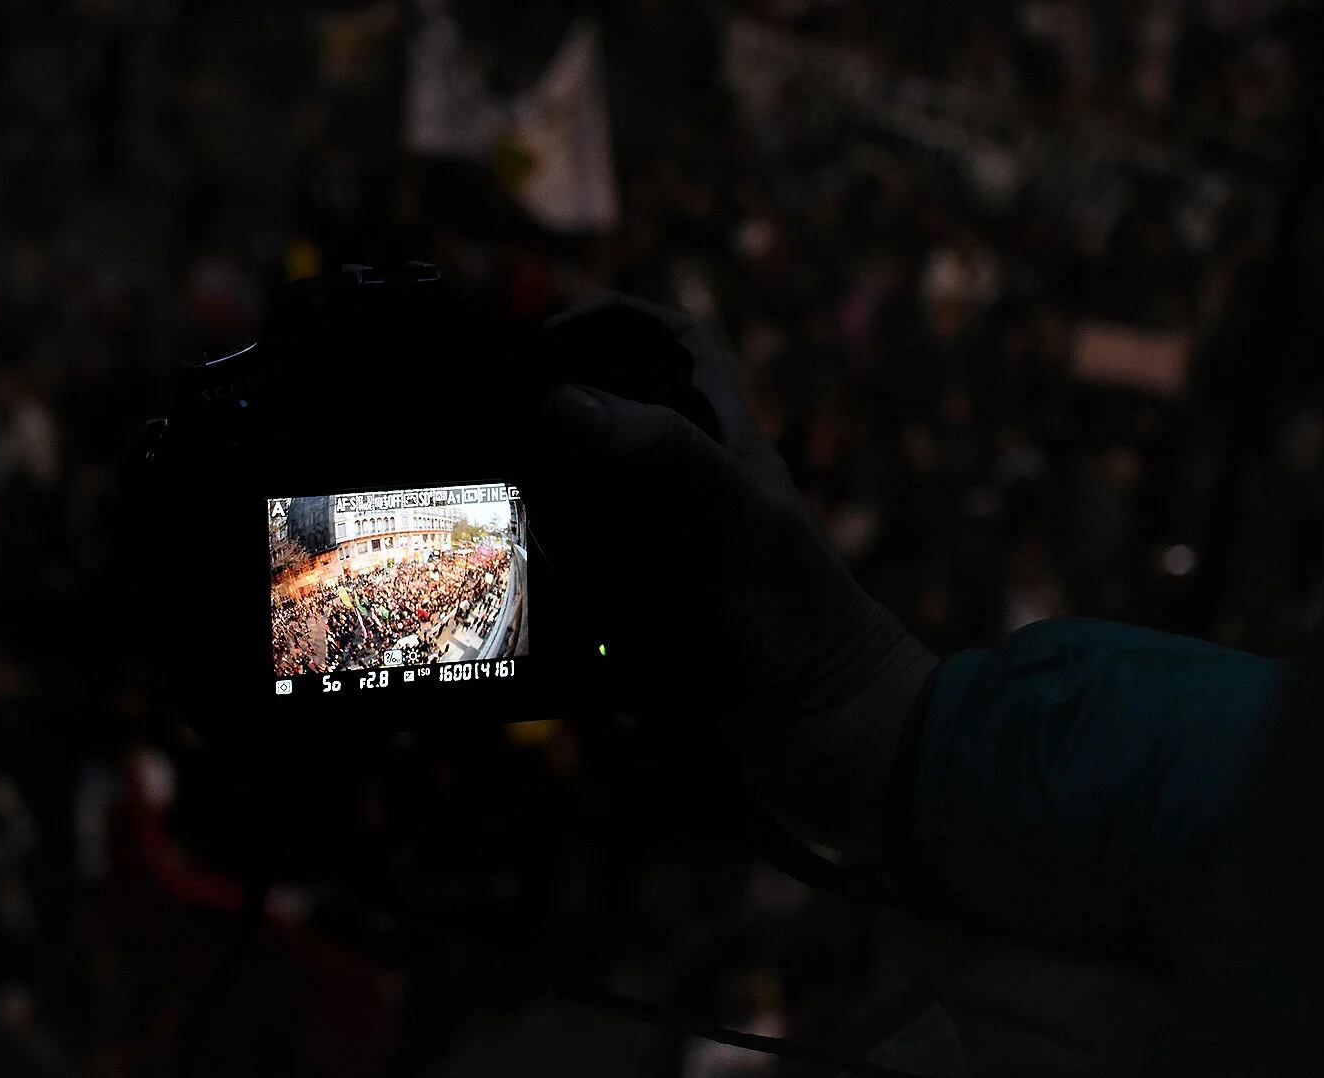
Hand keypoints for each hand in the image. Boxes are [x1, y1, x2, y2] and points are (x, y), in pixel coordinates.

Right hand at [530, 301, 935, 854]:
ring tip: (482, 502)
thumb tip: (564, 402)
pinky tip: (513, 589)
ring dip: (543, 500)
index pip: (674, 348)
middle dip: (554, 412)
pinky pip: (588, 587)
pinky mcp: (656, 623)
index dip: (615, 320)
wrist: (842, 746)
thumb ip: (662, 454)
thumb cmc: (803, 624)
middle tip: (481, 424)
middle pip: (618, 419)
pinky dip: (551, 582)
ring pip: (594, 504)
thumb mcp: (736, 523)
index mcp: (727, 449)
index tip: (540, 332)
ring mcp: (675, 560)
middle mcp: (696, 495)